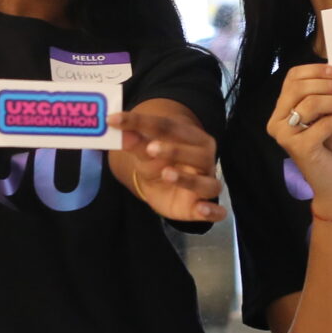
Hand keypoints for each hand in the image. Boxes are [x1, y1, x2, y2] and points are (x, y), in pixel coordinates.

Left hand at [113, 107, 225, 223]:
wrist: (163, 186)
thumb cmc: (158, 162)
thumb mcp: (144, 153)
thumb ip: (135, 143)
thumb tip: (122, 132)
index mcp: (191, 138)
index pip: (169, 127)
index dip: (142, 122)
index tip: (115, 120)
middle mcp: (204, 159)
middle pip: (197, 154)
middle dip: (175, 150)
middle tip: (150, 148)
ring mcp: (206, 183)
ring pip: (207, 183)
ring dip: (188, 179)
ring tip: (166, 174)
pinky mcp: (203, 208)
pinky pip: (216, 211)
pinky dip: (212, 211)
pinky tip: (201, 208)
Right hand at [267, 62, 331, 215]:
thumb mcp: (331, 114)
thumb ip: (327, 96)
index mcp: (282, 111)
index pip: (291, 78)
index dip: (315, 70)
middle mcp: (277, 122)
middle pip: (299, 88)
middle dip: (328, 84)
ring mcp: (285, 136)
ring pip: (311, 103)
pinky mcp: (299, 148)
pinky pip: (324, 124)